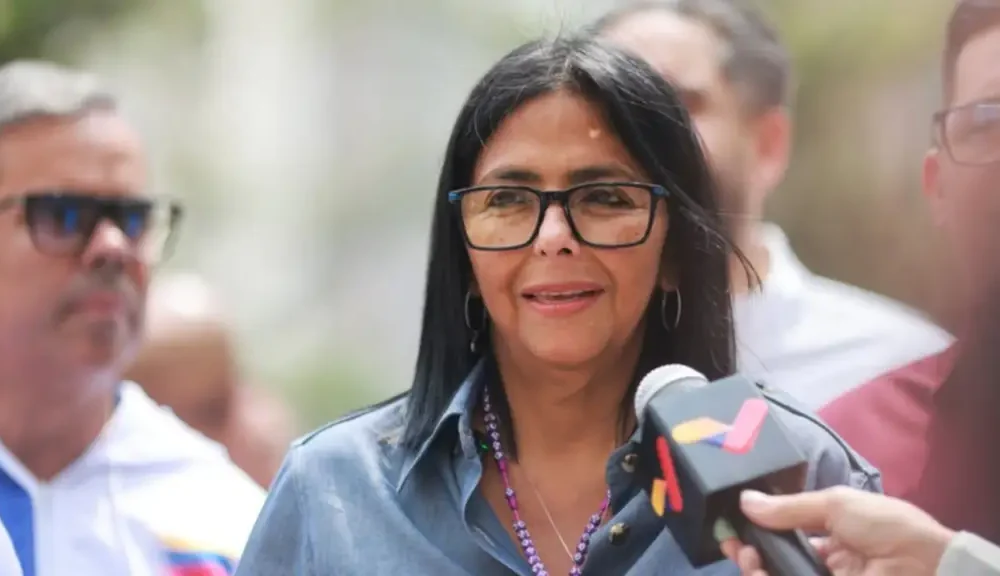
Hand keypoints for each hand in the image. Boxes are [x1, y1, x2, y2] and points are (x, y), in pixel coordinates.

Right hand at [719, 487, 954, 575]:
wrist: (928, 567)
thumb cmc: (886, 526)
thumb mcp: (837, 504)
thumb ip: (789, 508)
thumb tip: (745, 501)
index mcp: (830, 534)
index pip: (785, 533)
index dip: (758, 529)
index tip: (732, 525)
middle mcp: (824, 562)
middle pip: (776, 559)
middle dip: (749, 551)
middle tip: (733, 544)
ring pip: (778, 574)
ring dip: (755, 567)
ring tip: (746, 557)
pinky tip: (756, 569)